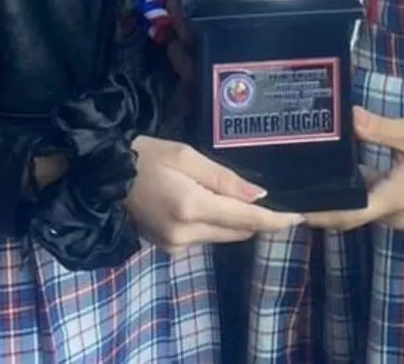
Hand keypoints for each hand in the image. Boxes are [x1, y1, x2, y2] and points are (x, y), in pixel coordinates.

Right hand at [126, 136, 303, 250]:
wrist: (103, 176)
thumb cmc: (146, 156)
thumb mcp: (186, 155)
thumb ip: (224, 178)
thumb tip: (259, 196)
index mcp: (192, 207)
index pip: (246, 218)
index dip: (276, 220)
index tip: (300, 217)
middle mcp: (186, 234)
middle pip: (238, 231)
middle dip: (259, 218)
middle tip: (277, 200)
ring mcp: (176, 246)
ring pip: (224, 236)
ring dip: (237, 220)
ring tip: (243, 197)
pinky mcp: (170, 249)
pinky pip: (206, 238)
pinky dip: (217, 223)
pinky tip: (214, 204)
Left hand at [304, 107, 403, 231]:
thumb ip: (377, 128)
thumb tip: (346, 117)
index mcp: (393, 200)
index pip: (346, 214)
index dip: (318, 213)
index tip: (292, 208)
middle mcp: (394, 214)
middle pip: (350, 214)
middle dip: (323, 204)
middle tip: (293, 187)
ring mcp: (403, 212)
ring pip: (364, 208)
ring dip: (342, 196)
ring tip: (312, 174)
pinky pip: (377, 201)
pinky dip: (360, 190)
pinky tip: (346, 167)